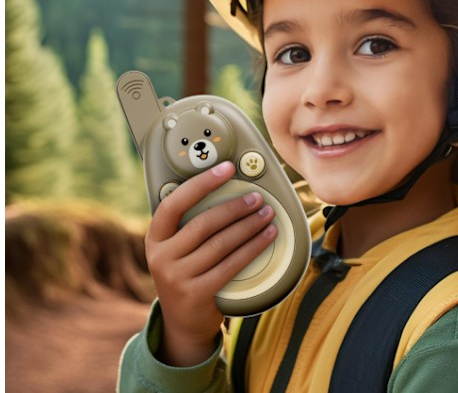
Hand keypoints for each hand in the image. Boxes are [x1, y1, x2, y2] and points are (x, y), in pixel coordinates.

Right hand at [144, 161, 277, 366]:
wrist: (182, 322)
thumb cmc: (186, 271)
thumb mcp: (176, 247)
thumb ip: (190, 223)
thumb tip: (226, 188)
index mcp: (155, 237)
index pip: (174, 203)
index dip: (202, 183)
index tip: (226, 168)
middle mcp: (161, 257)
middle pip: (204, 223)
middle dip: (236, 207)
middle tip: (257, 198)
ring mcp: (177, 278)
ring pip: (221, 244)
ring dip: (249, 226)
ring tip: (267, 215)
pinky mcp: (197, 294)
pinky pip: (231, 265)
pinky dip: (253, 248)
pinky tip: (267, 238)